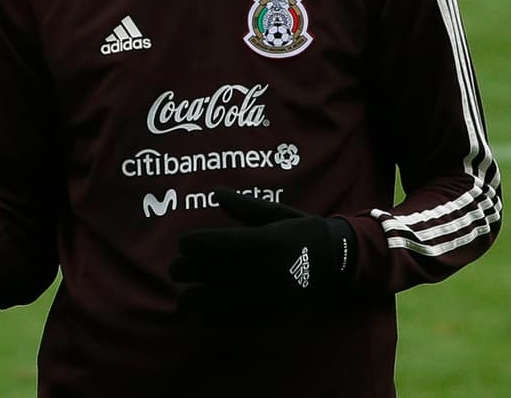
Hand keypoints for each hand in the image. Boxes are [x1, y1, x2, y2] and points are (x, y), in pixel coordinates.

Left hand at [168, 186, 355, 311]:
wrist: (334, 262)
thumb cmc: (301, 232)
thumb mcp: (276, 214)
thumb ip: (245, 206)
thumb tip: (216, 192)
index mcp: (266, 240)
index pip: (221, 242)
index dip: (196, 243)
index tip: (184, 242)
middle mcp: (264, 268)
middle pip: (215, 270)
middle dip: (188, 269)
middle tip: (175, 267)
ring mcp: (267, 294)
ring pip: (220, 298)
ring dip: (195, 297)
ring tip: (183, 294)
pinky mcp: (271, 312)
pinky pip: (236, 319)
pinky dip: (213, 319)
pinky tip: (198, 315)